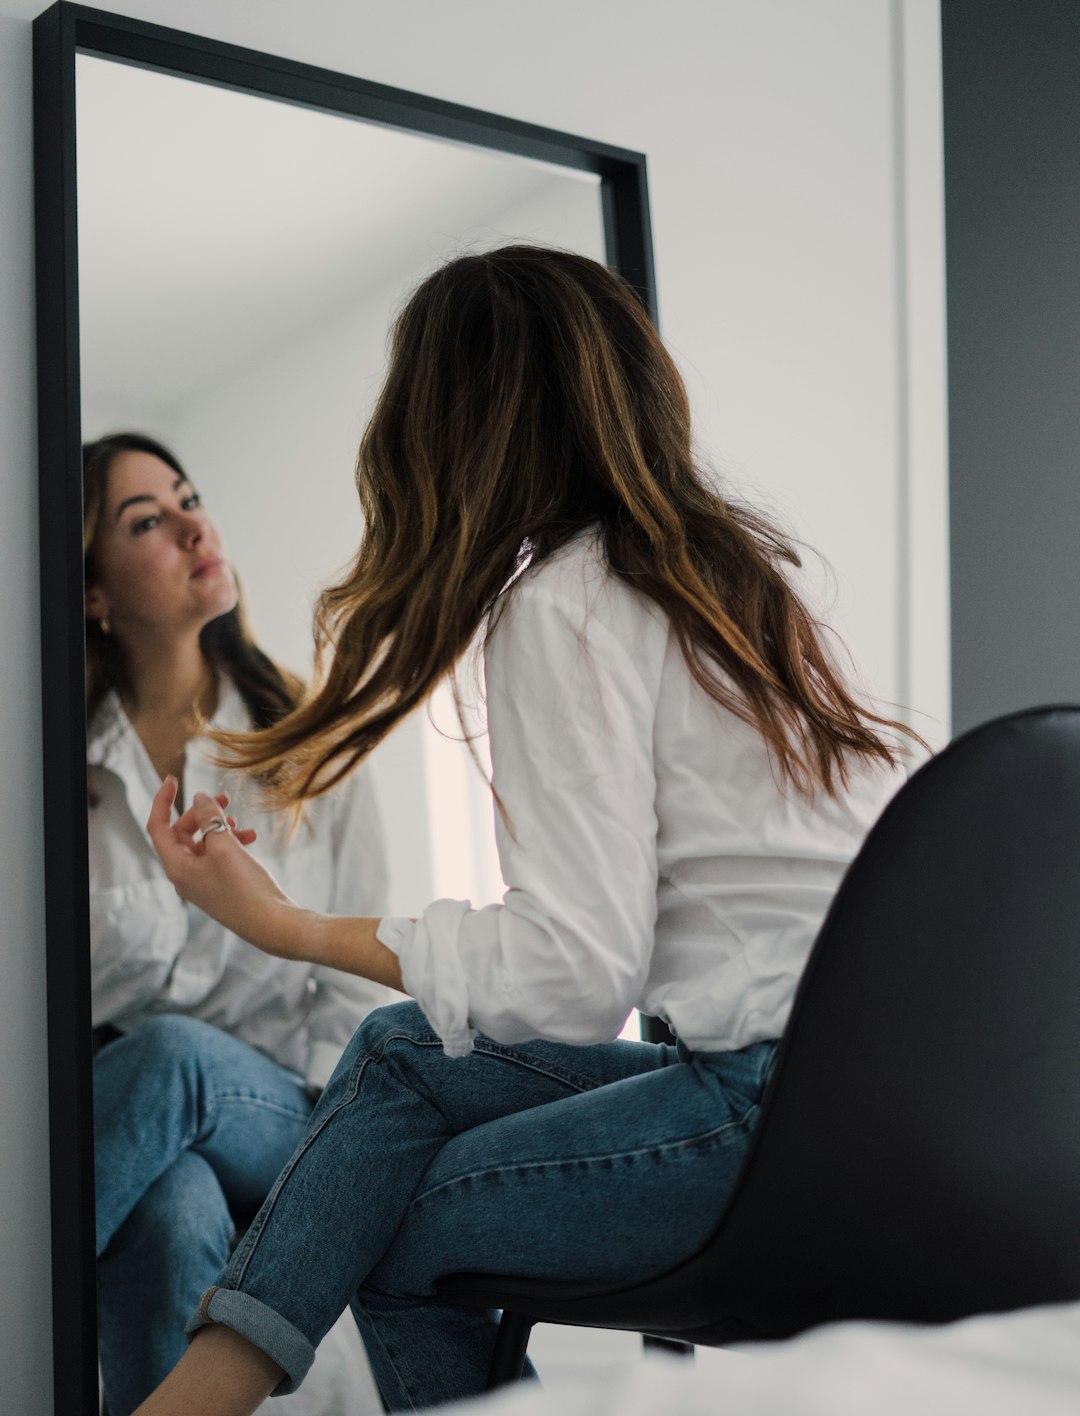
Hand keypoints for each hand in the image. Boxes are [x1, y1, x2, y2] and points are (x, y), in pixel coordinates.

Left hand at [147, 777, 307, 958]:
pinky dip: (232, 842)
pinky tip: (251, 837)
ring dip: (221, 827)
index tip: (173, 778)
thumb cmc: (244, 888)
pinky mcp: (221, 884)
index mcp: (177, 867)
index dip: (163, 801)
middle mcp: (185, 875)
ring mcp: (203, 881)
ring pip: (205, 842)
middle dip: (203, 813)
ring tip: (242, 823)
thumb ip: (209, 818)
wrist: (271, 923)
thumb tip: (198, 797)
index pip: (158, 827)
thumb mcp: (225, 846)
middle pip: (183, 833)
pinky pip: (219, 855)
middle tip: (225, 799)